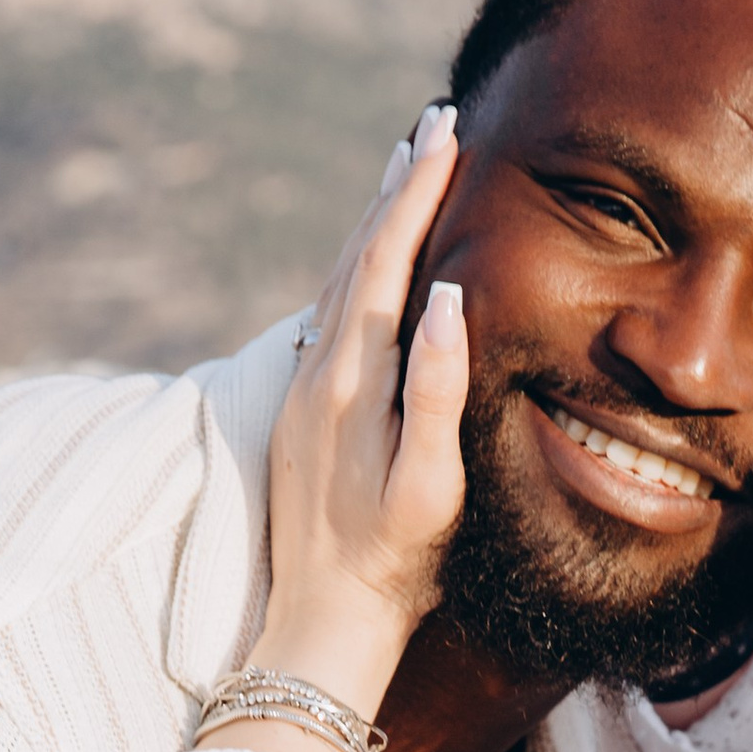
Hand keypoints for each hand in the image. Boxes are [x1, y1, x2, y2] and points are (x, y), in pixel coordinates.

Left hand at [255, 103, 469, 728]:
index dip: (416, 196)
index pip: (388, 263)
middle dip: (395, 190)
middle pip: (357, 259)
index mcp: (352, 383)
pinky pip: (329, 316)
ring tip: (403, 172)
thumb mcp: (428, 489)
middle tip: (431, 127)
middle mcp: (318, 376)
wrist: (321, 624)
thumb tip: (449, 299)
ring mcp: (304, 393)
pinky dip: (355, 270)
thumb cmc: (392, 566)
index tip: (443, 134)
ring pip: (337, 283)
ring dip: (372, 224)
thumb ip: (437, 393)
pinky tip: (370, 264)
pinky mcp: (303, 414)